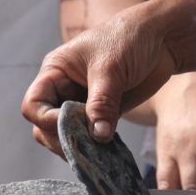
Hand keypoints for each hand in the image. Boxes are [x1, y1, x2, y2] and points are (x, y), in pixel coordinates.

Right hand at [21, 1, 176, 154]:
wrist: (160, 41)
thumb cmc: (128, 41)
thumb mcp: (110, 69)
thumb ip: (102, 103)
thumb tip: (97, 136)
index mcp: (56, 72)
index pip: (34, 105)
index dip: (47, 120)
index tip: (73, 127)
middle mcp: (65, 90)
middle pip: (46, 126)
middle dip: (62, 139)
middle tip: (86, 149)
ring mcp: (85, 104)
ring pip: (69, 135)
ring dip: (81, 147)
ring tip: (100, 153)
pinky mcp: (106, 113)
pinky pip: (94, 137)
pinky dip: (99, 147)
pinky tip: (110, 152)